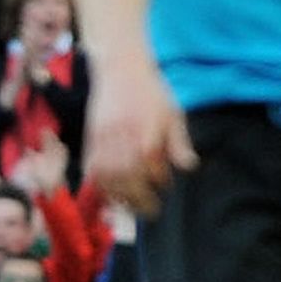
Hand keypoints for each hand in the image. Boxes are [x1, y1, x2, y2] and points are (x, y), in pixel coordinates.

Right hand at [83, 56, 199, 216]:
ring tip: (129, 207)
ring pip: (109, 179)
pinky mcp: (91, 140)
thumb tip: (189, 167)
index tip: (165, 185)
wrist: (120, 69)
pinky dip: (100, 186)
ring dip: (119, 197)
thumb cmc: (151, 92)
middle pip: (129, 180)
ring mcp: (105, 141)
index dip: (161, 181)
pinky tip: (110, 194)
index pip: (154, 170)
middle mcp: (125, 141)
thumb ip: (179, 143)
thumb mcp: (173, 114)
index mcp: (147, 135)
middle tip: (150, 212)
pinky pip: (92, 170)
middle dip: (140, 200)